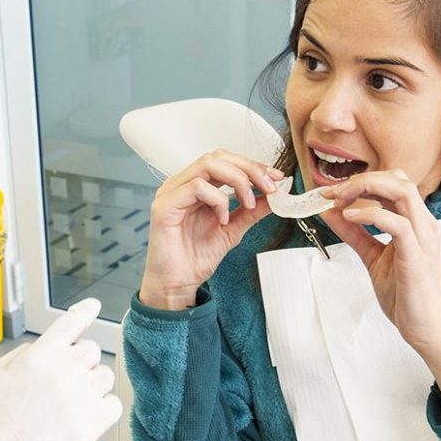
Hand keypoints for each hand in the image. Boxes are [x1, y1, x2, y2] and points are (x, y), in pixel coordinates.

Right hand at [0, 298, 121, 440]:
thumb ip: (22, 355)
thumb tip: (41, 349)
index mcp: (37, 357)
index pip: (71, 322)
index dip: (84, 311)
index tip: (92, 306)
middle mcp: (62, 372)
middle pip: (90, 349)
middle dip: (78, 361)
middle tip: (61, 381)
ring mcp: (79, 399)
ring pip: (104, 375)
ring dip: (91, 384)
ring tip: (69, 402)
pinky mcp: (91, 426)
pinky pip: (113, 404)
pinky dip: (103, 408)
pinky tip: (83, 415)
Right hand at [140, 150, 282, 308]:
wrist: (177, 284)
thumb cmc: (195, 258)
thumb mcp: (232, 230)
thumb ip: (250, 211)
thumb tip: (273, 196)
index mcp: (195, 186)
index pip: (225, 161)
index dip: (252, 165)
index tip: (275, 178)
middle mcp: (181, 184)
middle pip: (218, 157)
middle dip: (249, 168)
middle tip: (270, 186)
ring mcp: (171, 192)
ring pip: (208, 164)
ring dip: (237, 180)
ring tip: (248, 203)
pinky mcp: (165, 205)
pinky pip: (197, 187)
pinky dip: (218, 200)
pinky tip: (222, 219)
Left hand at [322, 169, 440, 412]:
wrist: (426, 328)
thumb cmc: (406, 294)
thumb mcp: (373, 257)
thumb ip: (354, 234)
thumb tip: (330, 212)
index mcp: (416, 222)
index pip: (394, 183)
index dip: (361, 181)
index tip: (331, 191)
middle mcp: (424, 224)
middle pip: (398, 179)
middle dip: (362, 180)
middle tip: (332, 192)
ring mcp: (423, 238)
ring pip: (402, 192)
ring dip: (365, 189)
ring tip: (339, 200)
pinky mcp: (417, 256)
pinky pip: (397, 223)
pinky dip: (371, 215)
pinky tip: (349, 217)